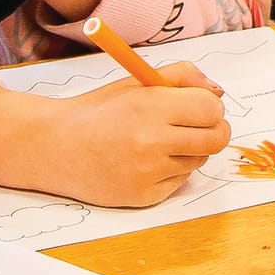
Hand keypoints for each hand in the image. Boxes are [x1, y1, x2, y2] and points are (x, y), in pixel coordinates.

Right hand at [0, 69, 230, 205]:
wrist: (55, 147)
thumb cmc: (99, 111)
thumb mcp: (137, 82)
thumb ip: (182, 77)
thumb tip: (218, 92)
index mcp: (151, 107)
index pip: (211, 110)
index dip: (211, 108)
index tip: (202, 107)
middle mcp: (151, 142)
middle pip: (216, 139)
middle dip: (214, 130)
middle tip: (198, 126)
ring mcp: (148, 173)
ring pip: (198, 160)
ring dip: (189, 151)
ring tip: (158, 142)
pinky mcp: (143, 197)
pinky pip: (179, 182)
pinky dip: (170, 172)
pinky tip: (144, 162)